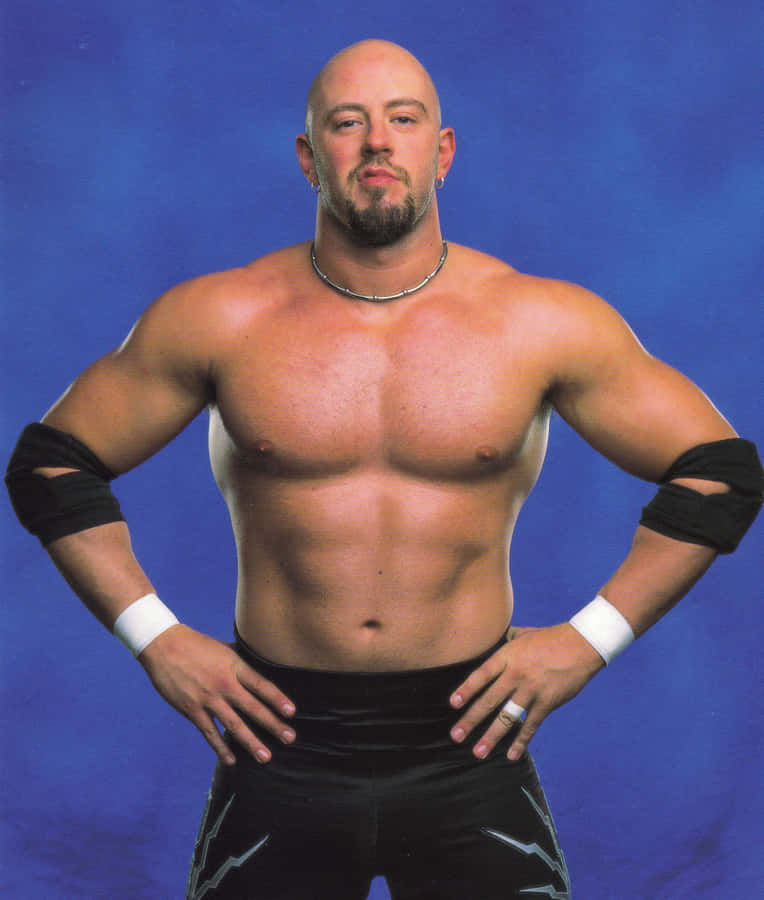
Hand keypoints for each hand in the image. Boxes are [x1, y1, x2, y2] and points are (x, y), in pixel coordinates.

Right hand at [137, 624, 296, 765]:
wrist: (163, 646)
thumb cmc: (196, 644)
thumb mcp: (224, 648)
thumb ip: (242, 660)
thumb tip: (262, 664)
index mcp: (234, 666)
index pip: (261, 685)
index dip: (277, 699)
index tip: (291, 712)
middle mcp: (224, 684)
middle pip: (253, 707)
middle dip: (272, 725)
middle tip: (290, 738)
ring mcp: (208, 698)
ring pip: (234, 725)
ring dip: (251, 742)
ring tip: (266, 757)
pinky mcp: (192, 710)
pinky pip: (209, 732)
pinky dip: (220, 748)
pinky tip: (231, 760)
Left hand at [449, 624, 604, 760]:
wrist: (581, 645)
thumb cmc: (549, 638)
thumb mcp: (522, 634)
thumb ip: (504, 641)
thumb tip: (489, 639)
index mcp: (508, 656)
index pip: (481, 675)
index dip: (466, 690)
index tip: (453, 704)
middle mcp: (516, 674)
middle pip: (489, 700)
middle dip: (471, 720)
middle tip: (456, 736)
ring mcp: (532, 690)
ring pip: (507, 717)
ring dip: (491, 736)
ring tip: (478, 752)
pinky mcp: (547, 703)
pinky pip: (531, 725)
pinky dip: (521, 742)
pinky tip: (511, 755)